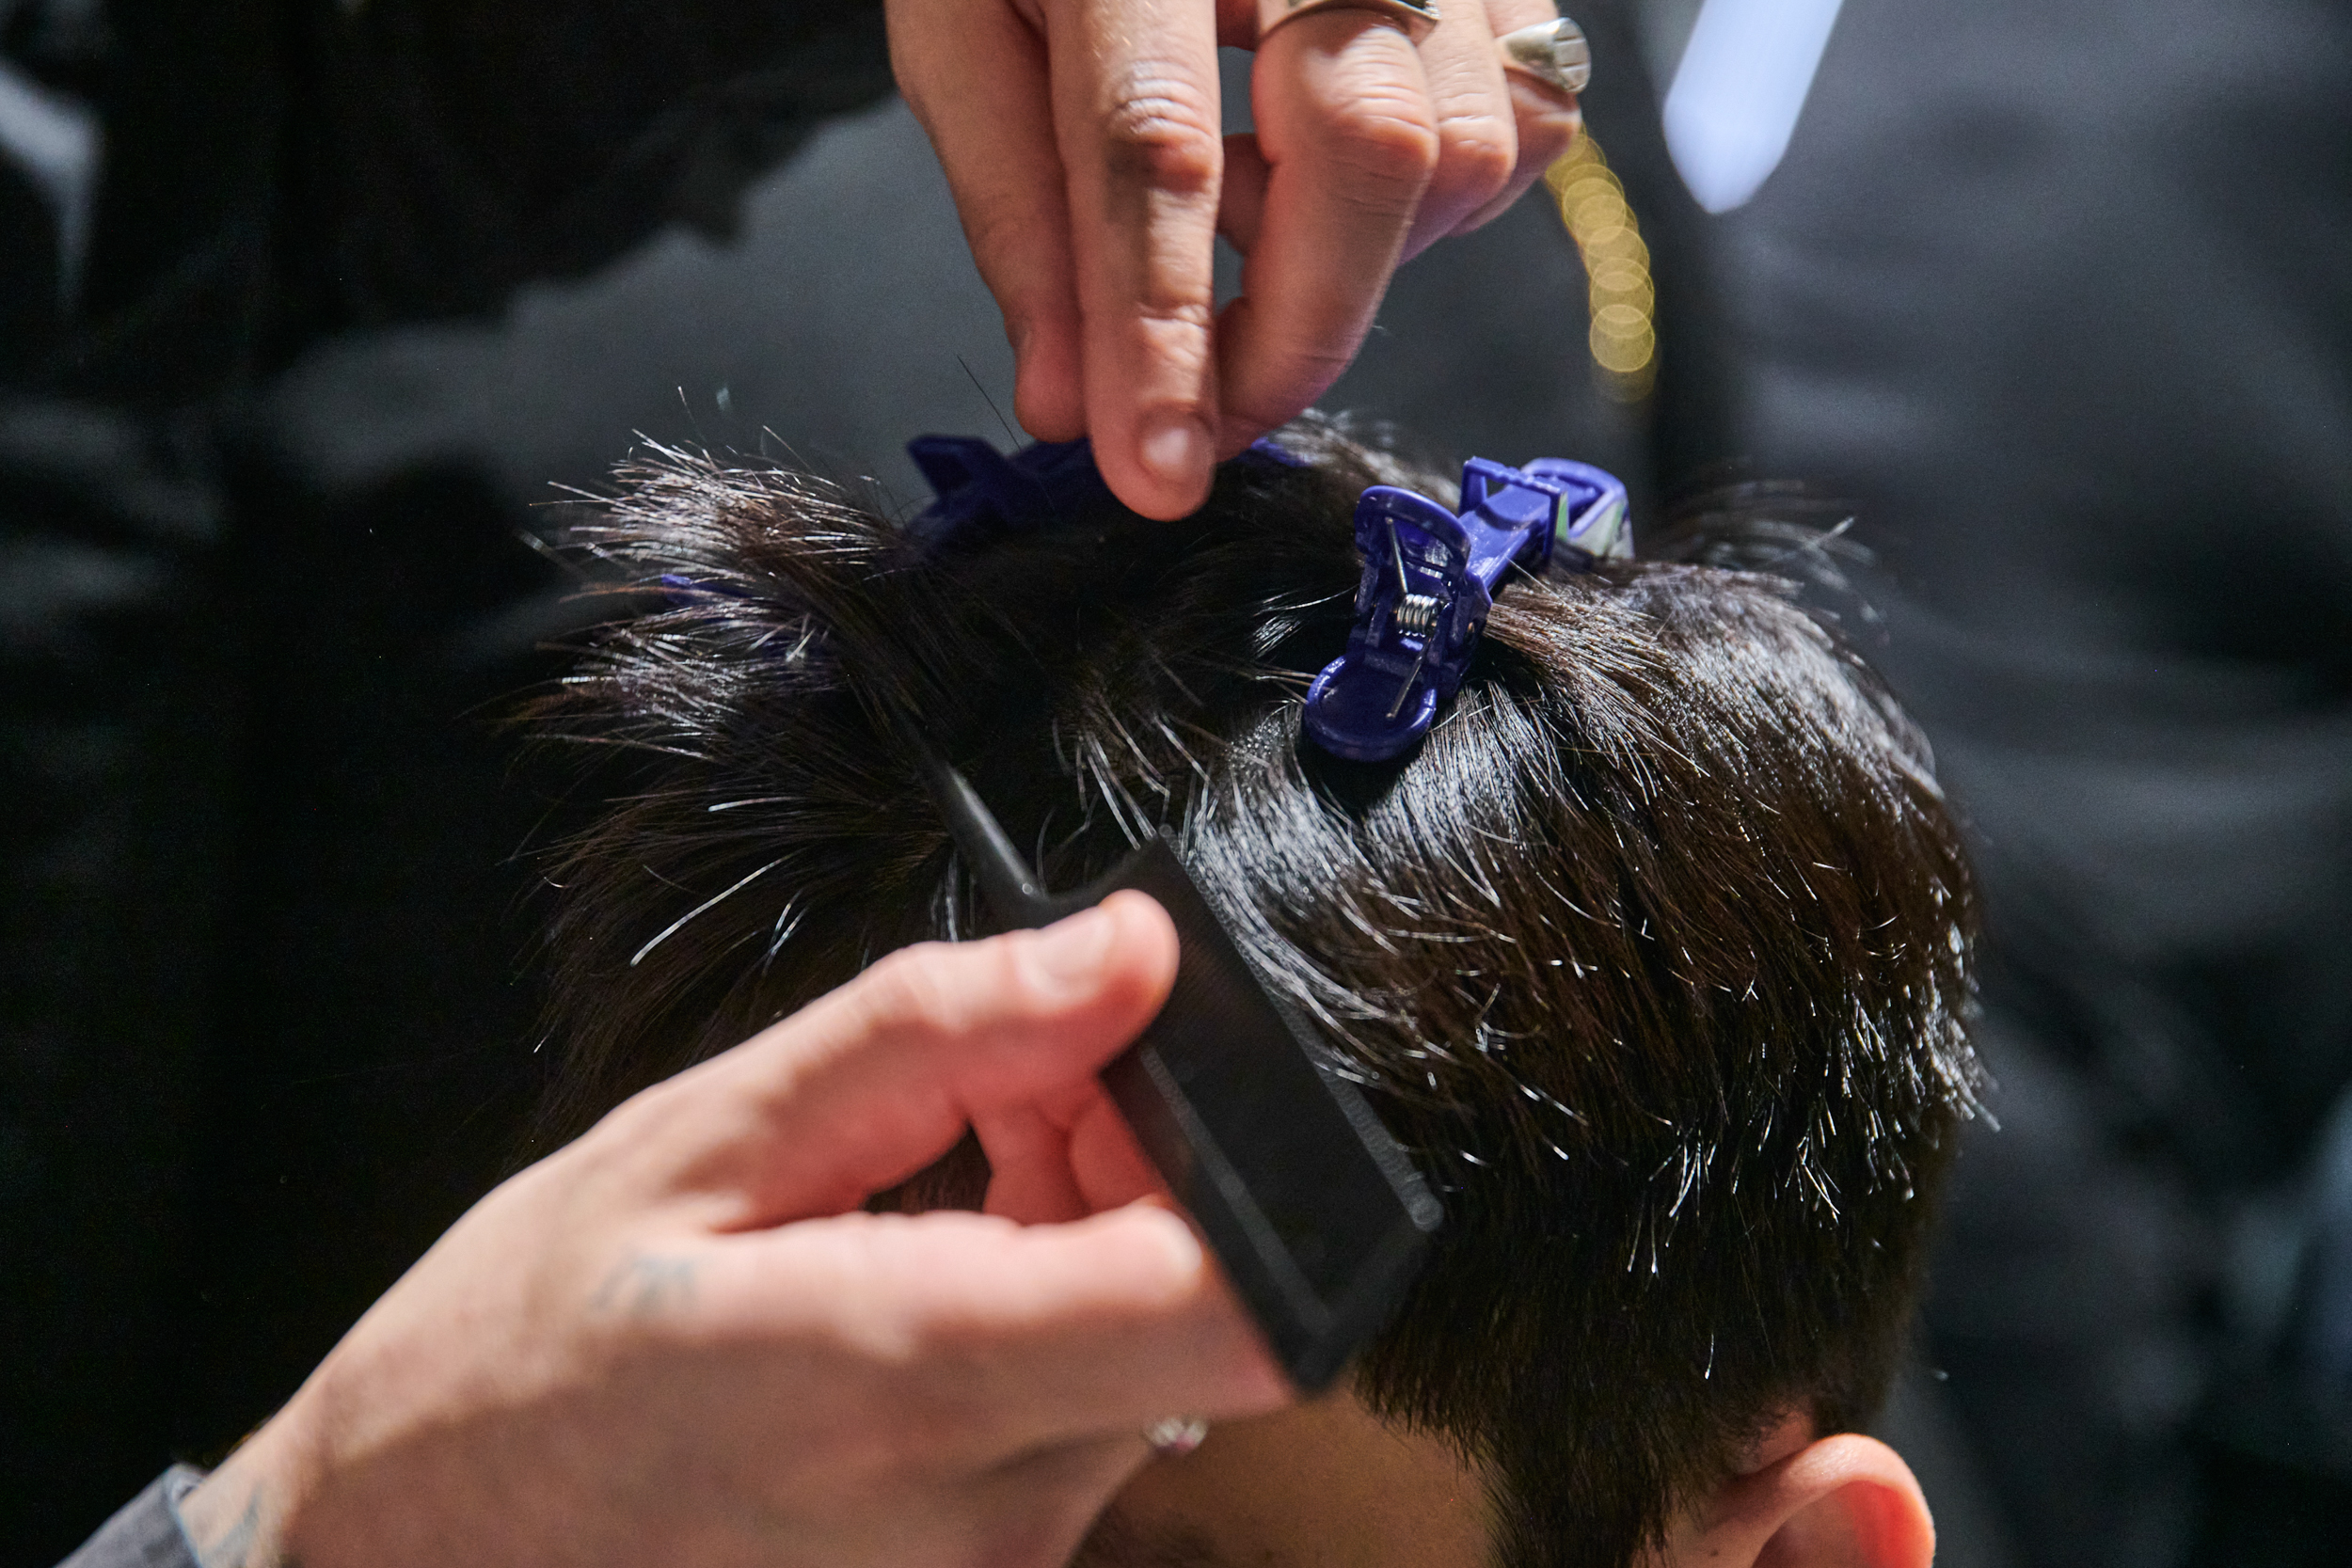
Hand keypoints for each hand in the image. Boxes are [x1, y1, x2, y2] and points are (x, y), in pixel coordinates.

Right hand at [178, 894, 1287, 1566]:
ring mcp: (991, 1565)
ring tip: (928, 1190)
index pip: (1234, 1306)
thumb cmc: (524, 1350)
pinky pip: (1086, 1416)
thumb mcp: (707, 1137)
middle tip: (1000, 1104)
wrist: (421, 1549)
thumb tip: (1127, 954)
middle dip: (1135, 1170)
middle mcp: (985, 1509)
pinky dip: (1044, 1320)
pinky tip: (924, 1272)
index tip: (1125, 1078)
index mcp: (910, 1379)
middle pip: (1201, 1305)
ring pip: (1149, 1354)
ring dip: (1082, 1242)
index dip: (1231, 1165)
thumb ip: (940, 1035)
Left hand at [889, 0, 1583, 518]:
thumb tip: (1066, 404)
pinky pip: (1519, 131)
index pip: (1153, 141)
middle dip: (1297, 328)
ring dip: (1358, 261)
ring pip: (1461, 147)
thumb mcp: (964, 32)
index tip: (1155, 470)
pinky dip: (1433, 209)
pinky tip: (1331, 186)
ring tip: (1257, 235)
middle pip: (1365, 144)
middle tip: (1216, 416)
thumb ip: (1013, 210)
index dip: (1157, 324)